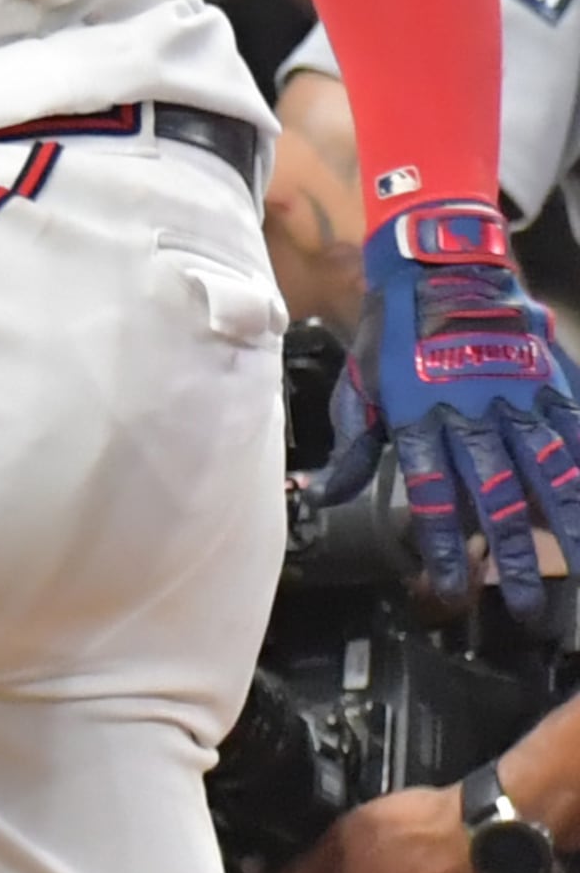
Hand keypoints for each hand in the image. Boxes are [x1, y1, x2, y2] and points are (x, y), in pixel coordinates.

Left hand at [320, 200, 579, 604]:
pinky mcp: (547, 382)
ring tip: (579, 568)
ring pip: (546, 470)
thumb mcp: (359, 387)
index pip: (434, 496)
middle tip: (528, 609)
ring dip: (566, 524)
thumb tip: (319, 497)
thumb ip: (352, 448)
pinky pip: (571, 432)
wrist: (439, 264)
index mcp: (421, 421)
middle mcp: (471, 416)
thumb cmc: (392, 332)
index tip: (451, 588)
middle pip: (497, 497)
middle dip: (512, 556)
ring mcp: (515, 399)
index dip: (444, 546)